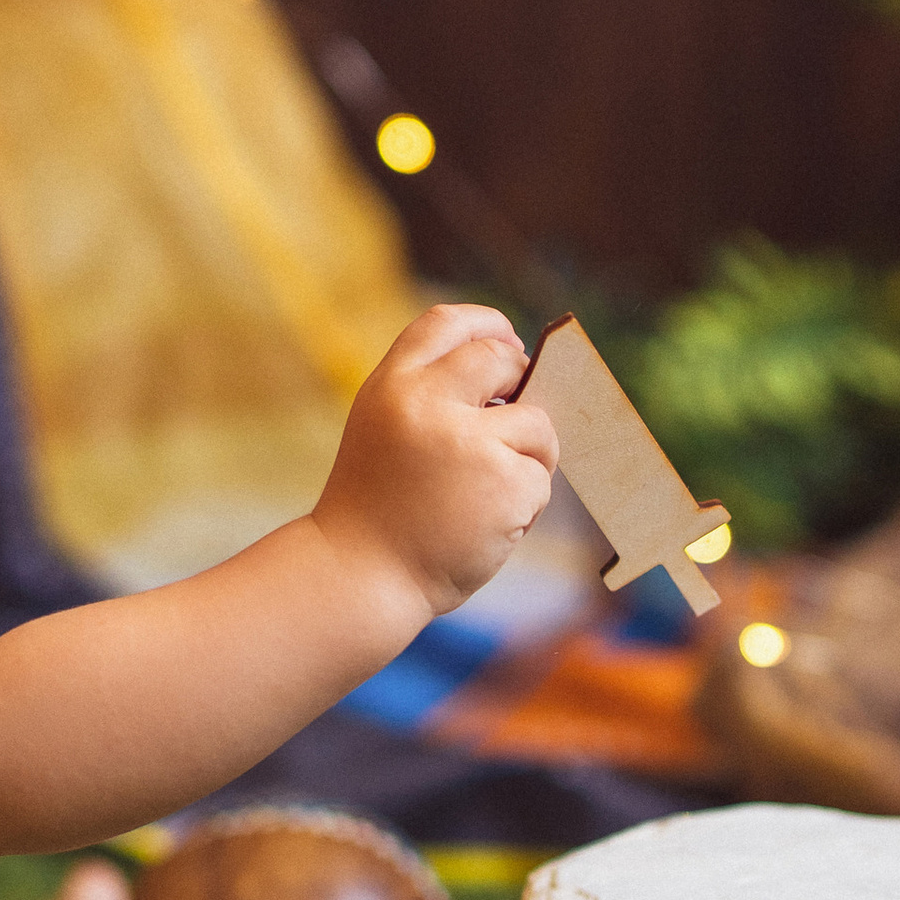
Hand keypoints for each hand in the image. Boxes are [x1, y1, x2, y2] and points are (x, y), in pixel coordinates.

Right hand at [311, 306, 557, 623]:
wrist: (358, 576)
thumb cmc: (377, 507)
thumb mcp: (384, 428)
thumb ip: (432, 394)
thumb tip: (517, 373)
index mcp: (391, 385)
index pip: (447, 323)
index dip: (487, 326)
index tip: (507, 343)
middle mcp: (427, 402)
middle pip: (502, 358)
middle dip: (521, 383)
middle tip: (511, 421)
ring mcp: (469, 441)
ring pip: (536, 425)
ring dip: (527, 458)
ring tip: (485, 494)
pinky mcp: (505, 483)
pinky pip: (540, 479)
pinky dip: (525, 505)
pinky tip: (486, 526)